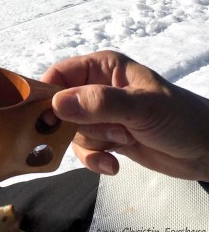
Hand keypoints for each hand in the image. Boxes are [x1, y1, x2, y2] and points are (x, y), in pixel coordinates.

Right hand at [41, 51, 208, 180]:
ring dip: (93, 143)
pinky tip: (114, 164)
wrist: (207, 151)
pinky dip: (95, 159)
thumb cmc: (178, 117)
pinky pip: (85, 149)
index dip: (46, 92)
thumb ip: (99, 103)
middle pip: (61, 106)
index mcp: (102, 67)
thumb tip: (56, 103)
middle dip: (77, 125)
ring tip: (122, 141)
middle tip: (99, 133)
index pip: (60, 74)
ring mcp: (101, 115)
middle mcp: (97, 87)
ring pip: (72, 130)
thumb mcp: (140, 107)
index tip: (40, 116)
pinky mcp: (107, 138)